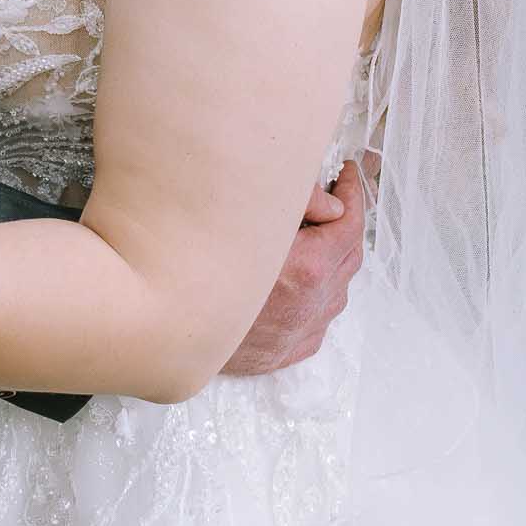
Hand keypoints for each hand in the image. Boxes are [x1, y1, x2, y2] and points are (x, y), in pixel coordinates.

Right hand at [218, 157, 369, 375]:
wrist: (173, 322)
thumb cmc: (202, 267)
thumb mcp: (250, 216)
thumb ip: (298, 200)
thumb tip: (330, 201)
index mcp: (309, 268)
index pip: (349, 223)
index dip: (352, 194)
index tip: (348, 175)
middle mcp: (312, 303)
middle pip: (348, 256)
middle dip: (346, 223)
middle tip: (337, 198)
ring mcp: (302, 330)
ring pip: (337, 290)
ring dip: (334, 260)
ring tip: (318, 236)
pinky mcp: (286, 350)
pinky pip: (318, 319)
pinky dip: (319, 295)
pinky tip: (303, 281)